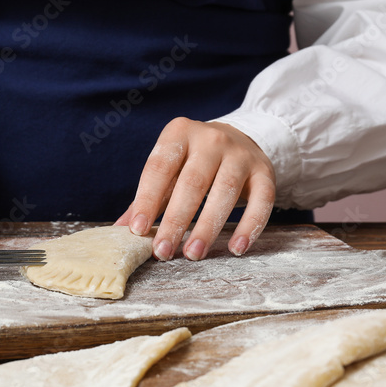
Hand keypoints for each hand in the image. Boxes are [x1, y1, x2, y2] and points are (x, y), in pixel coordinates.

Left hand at [116, 117, 274, 260]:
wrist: (240, 138)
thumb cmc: (194, 161)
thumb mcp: (169, 170)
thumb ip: (147, 198)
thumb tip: (120, 230)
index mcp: (179, 133)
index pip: (159, 168)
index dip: (147, 200)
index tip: (138, 230)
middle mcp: (211, 139)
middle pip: (192, 183)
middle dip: (176, 221)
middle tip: (163, 251)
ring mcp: (241, 154)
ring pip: (224, 193)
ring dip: (208, 228)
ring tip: (193, 253)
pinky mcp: (265, 172)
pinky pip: (261, 201)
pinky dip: (250, 226)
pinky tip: (237, 248)